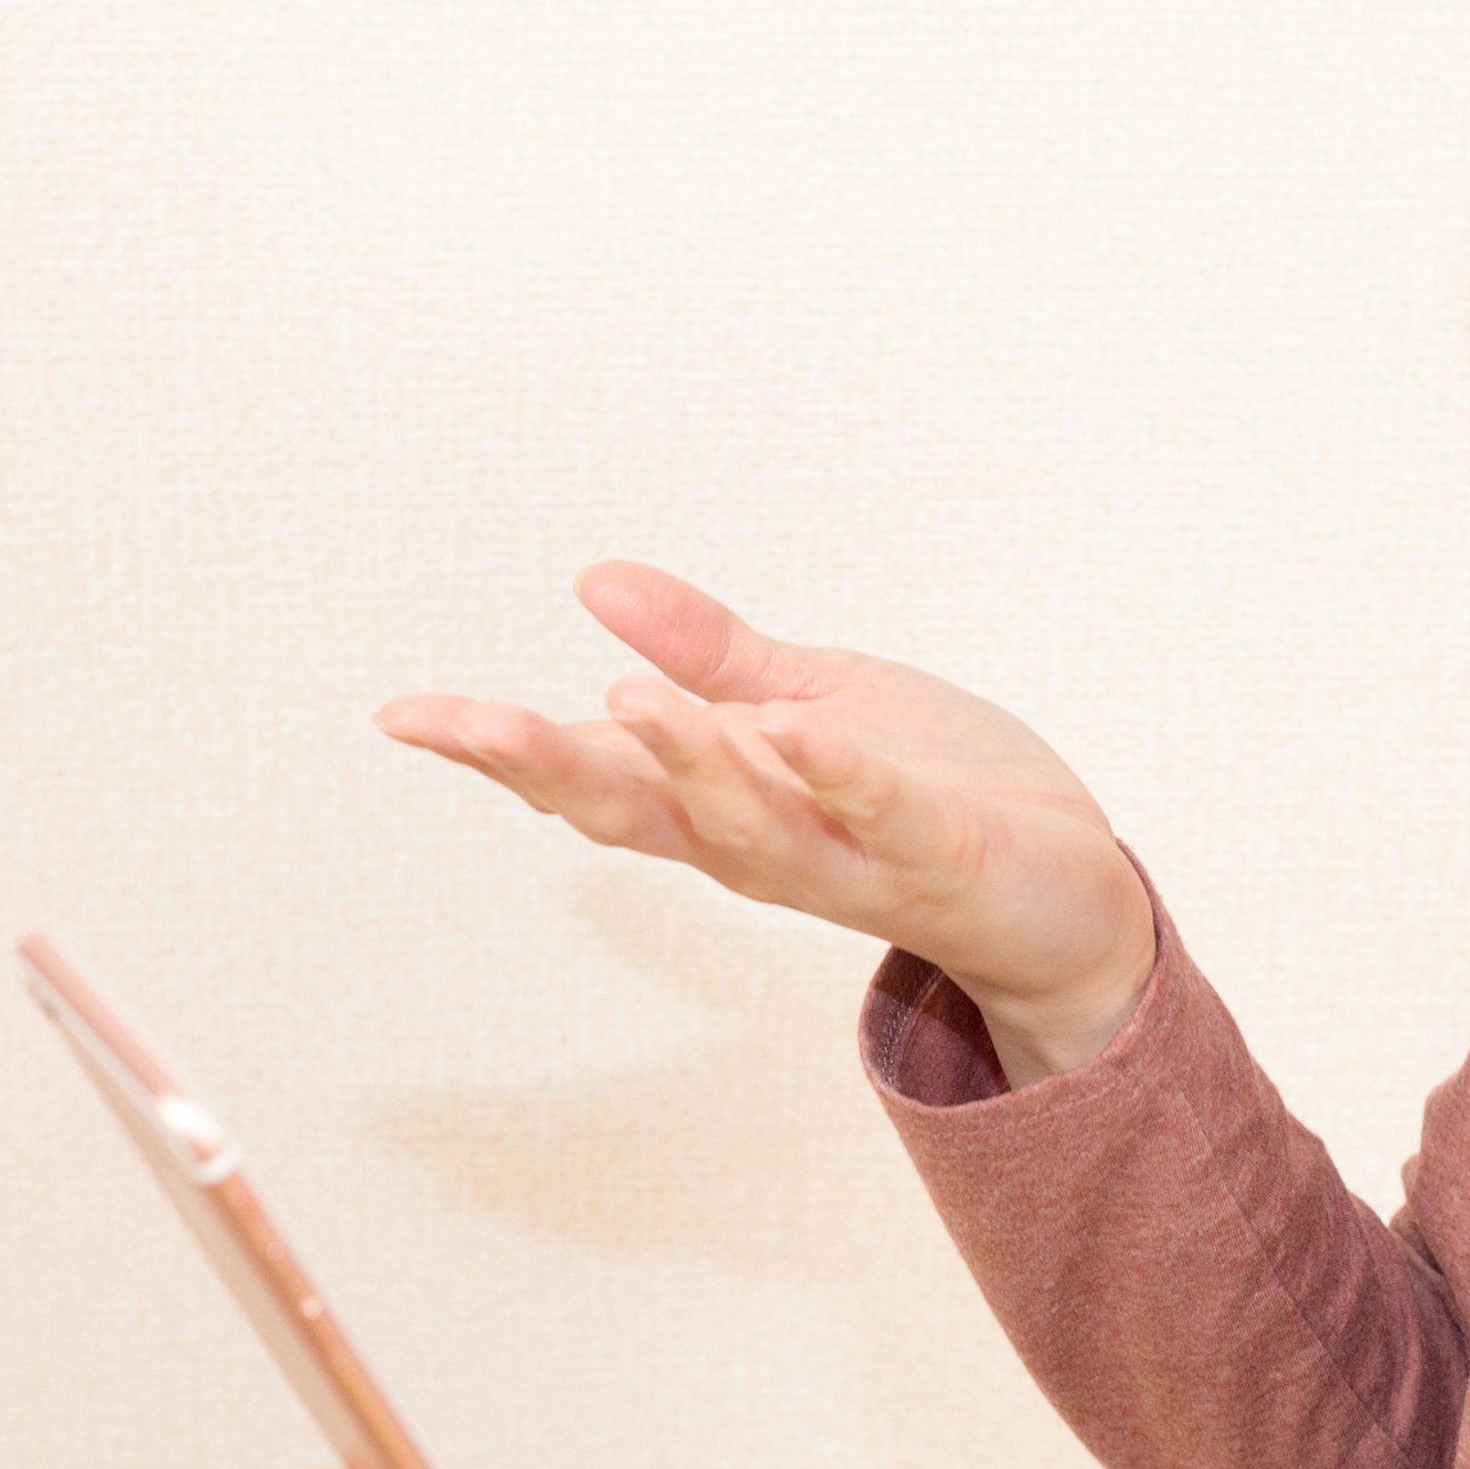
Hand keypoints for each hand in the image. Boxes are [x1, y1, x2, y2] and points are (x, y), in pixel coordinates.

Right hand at [377, 561, 1155, 1073]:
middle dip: (553, 765)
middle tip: (469, 724)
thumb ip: (708, 656)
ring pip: (748, 823)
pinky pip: (881, 818)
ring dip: (687, 764)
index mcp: (723, 799)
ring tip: (622, 696)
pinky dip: (839, 781)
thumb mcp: (805, 701)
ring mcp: (849, 856)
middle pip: (642, 811)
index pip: (592, 773)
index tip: (403, 715)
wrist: (1066, 886)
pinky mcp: (937, 854)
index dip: (499, 747)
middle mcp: (765, 843)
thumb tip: (594, 582)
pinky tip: (799, 736)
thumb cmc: (931, 791)